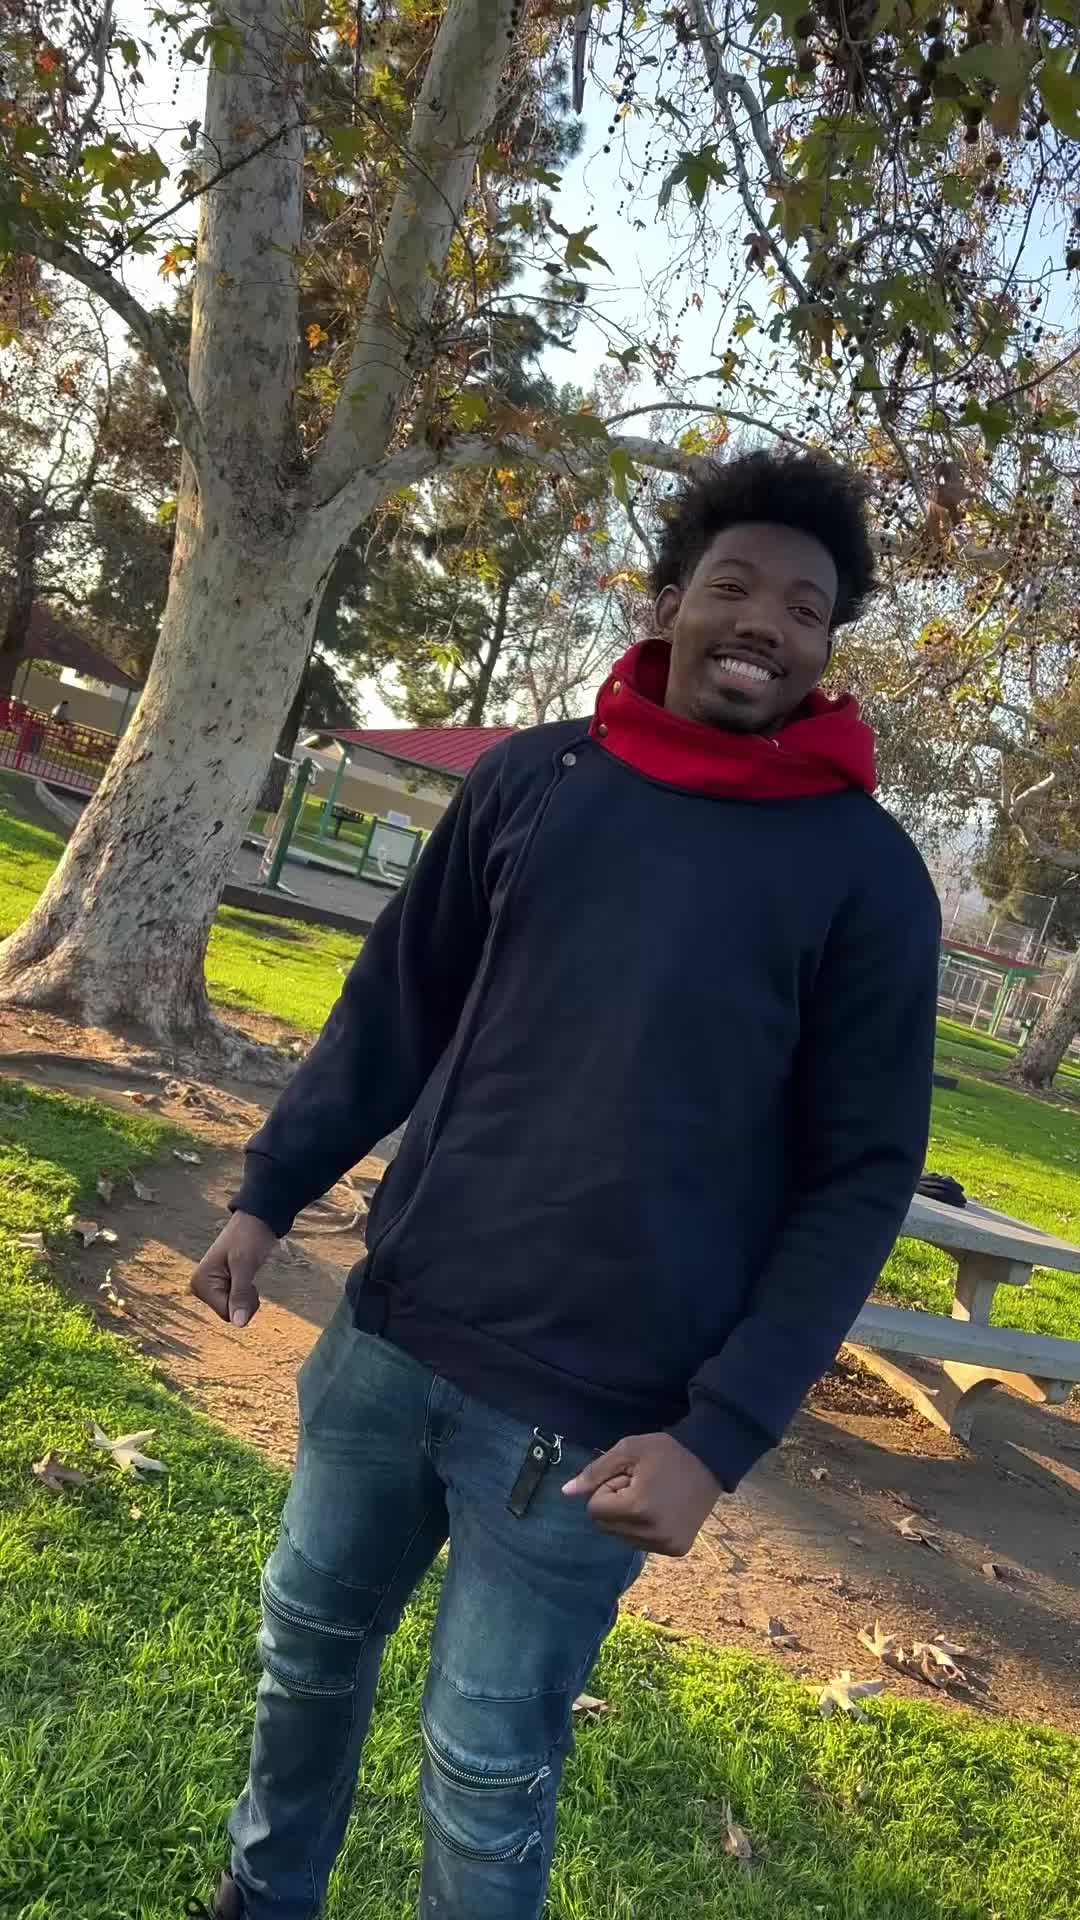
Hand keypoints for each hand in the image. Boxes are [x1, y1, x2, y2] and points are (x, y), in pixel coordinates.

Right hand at [190, 1211, 276, 1327]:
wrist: (257, 1220)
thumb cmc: (249, 1237)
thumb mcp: (245, 1266)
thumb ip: (240, 1295)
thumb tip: (239, 1324)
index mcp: (200, 1283)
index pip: (227, 1314)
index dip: (245, 1302)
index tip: (249, 1281)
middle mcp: (200, 1287)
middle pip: (229, 1314)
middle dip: (245, 1301)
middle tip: (248, 1275)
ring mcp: (210, 1287)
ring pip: (234, 1310)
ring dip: (246, 1297)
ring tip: (246, 1273)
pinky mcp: (220, 1286)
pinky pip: (235, 1303)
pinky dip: (246, 1294)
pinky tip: (245, 1276)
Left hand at [562, 1432, 720, 1555]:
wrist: (711, 1460)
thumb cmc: (666, 1451)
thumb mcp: (627, 1450)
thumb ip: (594, 1472)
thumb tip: (565, 1492)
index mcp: (637, 1508)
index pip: (594, 1510)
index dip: (606, 1489)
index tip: (629, 1476)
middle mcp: (651, 1534)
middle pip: (605, 1526)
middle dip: (614, 1505)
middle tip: (639, 1485)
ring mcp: (666, 1545)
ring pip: (622, 1537)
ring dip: (628, 1518)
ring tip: (651, 1495)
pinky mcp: (677, 1550)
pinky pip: (642, 1543)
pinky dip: (643, 1528)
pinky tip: (661, 1509)